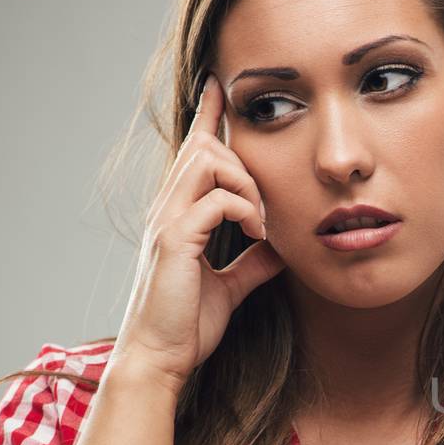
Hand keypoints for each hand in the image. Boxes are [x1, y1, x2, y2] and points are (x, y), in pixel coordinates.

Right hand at [113, 73, 284, 392]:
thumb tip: (281, 244)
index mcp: (179, 213)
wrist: (161, 358)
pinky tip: (256, 235)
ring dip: (247, 185)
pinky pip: (215, 199)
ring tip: (261, 224)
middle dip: (245, 163)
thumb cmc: (188, 324)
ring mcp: (168, 221)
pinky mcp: (175, 239)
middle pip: (206, 146)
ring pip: (209, 161)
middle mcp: (168, 208)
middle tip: (265, 209)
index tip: (223, 85)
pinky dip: (243, 209)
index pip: (194, 149)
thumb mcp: (232, 285)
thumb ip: (253, 260)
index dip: (209, 114)